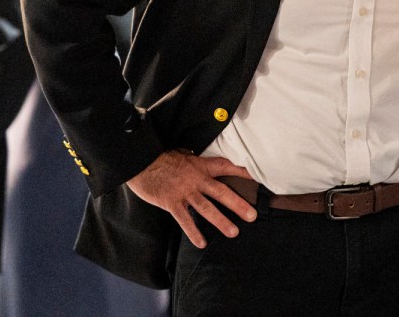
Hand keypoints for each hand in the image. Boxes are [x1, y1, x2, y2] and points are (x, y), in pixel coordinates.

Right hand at [126, 149, 257, 247]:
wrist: (141, 161)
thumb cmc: (162, 157)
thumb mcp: (184, 154)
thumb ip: (196, 161)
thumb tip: (203, 161)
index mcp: (201, 166)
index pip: (227, 167)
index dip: (243, 172)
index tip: (258, 178)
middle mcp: (196, 179)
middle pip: (222, 193)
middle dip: (238, 205)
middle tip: (252, 216)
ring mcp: (184, 192)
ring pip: (207, 208)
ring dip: (221, 221)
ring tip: (233, 233)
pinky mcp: (171, 203)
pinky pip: (185, 220)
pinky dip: (193, 232)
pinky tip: (202, 243)